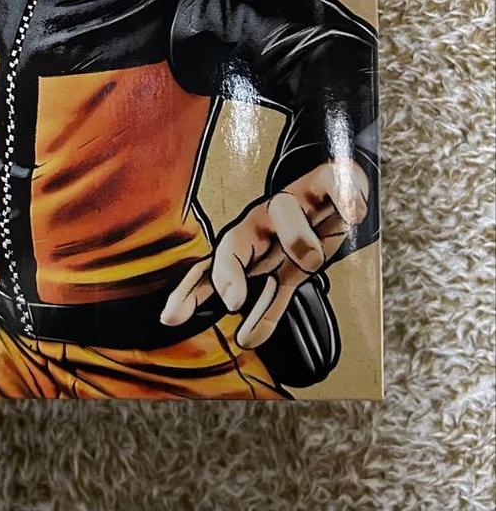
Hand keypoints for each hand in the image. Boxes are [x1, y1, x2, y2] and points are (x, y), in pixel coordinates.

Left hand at [161, 159, 368, 348]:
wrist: (328, 187)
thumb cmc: (297, 236)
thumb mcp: (281, 274)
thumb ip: (264, 309)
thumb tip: (246, 341)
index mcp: (247, 243)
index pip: (211, 269)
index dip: (190, 292)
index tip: (171, 318)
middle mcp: (262, 222)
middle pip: (235, 239)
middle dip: (228, 270)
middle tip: (231, 301)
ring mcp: (292, 200)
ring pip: (283, 210)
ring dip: (296, 236)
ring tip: (310, 255)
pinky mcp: (326, 184)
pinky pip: (332, 184)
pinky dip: (345, 196)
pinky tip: (352, 212)